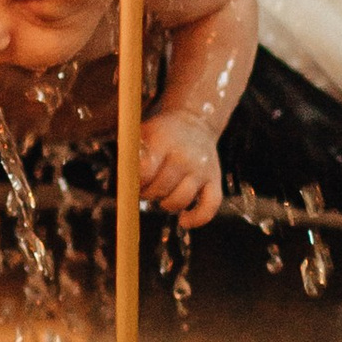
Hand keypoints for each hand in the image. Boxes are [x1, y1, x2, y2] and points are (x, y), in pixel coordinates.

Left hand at [137, 111, 223, 225]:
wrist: (195, 121)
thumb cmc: (162, 132)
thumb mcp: (144, 133)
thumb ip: (131, 154)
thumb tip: (126, 180)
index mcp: (164, 141)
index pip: (146, 171)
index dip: (136, 182)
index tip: (133, 181)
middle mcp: (185, 156)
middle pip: (161, 188)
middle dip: (148, 193)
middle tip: (145, 188)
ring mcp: (202, 169)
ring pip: (181, 200)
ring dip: (166, 204)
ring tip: (161, 194)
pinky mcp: (215, 180)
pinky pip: (209, 207)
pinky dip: (197, 219)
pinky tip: (184, 220)